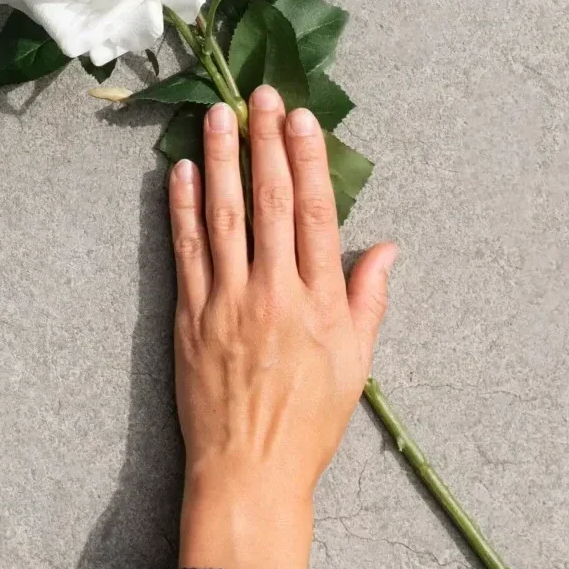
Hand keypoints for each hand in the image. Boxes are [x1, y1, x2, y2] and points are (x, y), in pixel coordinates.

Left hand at [167, 87, 397, 568]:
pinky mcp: (190, 318)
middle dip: (267, 143)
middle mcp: (273, 293)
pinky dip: (183, 209)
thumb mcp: (357, 362)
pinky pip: (185, 252)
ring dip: (221, 160)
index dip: (308, 161)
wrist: (248, 473)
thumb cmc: (311, 422)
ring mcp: (226, 303)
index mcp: (318, 301)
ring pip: (222, 216)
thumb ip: (368, 298)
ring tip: (218, 115)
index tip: (303, 120)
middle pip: (268, 203)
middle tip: (263, 95)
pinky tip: (183, 173)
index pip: (313, 214)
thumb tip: (385, 248)